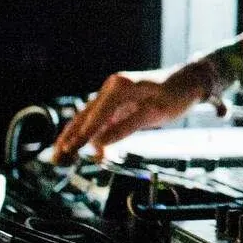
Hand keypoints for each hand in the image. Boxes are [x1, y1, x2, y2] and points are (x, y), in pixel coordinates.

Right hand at [49, 61, 216, 162]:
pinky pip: (97, 121)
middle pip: (85, 117)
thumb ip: (127, 127)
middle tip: (56, 159)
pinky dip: (88, 135)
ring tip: (59, 158)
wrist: (186, 82)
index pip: (96, 115)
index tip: (69, 150)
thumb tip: (100, 143)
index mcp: (120, 86)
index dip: (82, 134)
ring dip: (73, 138)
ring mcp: (111, 96)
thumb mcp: (155, 112)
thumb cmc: (174, 95)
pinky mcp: (115, 104)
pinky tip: (80, 150)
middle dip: (70, 139)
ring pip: (87, 119)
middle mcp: (111, 88)